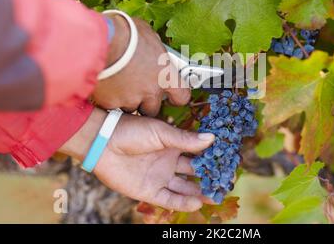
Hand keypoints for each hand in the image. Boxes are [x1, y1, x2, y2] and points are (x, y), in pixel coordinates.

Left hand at [60, 108, 214, 211]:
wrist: (104, 143)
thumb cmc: (131, 131)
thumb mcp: (162, 133)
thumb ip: (186, 139)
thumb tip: (212, 138)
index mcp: (173, 145)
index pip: (197, 152)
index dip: (212, 156)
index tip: (229, 159)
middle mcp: (169, 162)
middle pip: (194, 172)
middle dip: (209, 177)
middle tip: (226, 181)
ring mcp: (160, 177)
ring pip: (184, 188)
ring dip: (200, 192)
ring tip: (216, 195)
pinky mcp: (149, 191)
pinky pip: (169, 199)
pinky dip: (183, 202)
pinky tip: (197, 202)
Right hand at [92, 15, 189, 115]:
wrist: (101, 40)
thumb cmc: (126, 32)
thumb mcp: (149, 36)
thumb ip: (155, 49)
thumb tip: (154, 48)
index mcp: (166, 74)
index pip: (182, 96)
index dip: (176, 97)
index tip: (172, 96)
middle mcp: (151, 90)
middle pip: (153, 109)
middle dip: (145, 101)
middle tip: (136, 88)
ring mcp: (131, 99)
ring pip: (131, 108)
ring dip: (126, 99)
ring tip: (117, 82)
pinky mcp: (111, 103)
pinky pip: (111, 105)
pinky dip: (109, 97)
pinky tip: (104, 83)